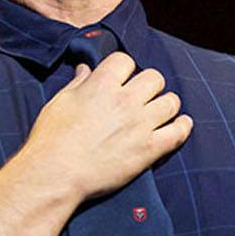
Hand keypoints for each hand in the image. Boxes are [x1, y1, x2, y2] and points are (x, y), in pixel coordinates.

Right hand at [23, 52, 191, 201]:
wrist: (56, 175)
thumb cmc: (51, 140)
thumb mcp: (59, 103)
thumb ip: (78, 84)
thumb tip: (86, 69)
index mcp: (101, 85)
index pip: (125, 60)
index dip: (125, 69)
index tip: (123, 79)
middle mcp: (125, 100)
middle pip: (154, 78)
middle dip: (149, 85)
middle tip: (143, 97)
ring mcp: (140, 124)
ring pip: (171, 101)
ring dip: (166, 104)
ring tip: (160, 111)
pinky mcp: (149, 149)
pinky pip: (178, 132)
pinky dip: (183, 126)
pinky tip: (180, 124)